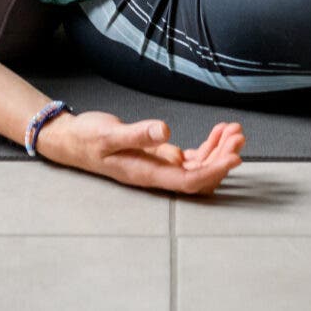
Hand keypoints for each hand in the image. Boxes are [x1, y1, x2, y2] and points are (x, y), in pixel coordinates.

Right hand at [36, 110, 244, 193]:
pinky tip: (218, 131)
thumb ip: (137, 134)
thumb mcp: (110, 133)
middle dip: (222, 157)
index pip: (189, 180)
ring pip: (199, 167)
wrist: (72, 140)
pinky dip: (208, 146)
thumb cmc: (89, 138)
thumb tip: (165, 131)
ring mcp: (160, 167)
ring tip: (234, 129)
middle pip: (200, 176)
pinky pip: (191, 158)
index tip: (234, 157)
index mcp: (147, 174)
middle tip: (238, 133)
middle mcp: (158, 175)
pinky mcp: (160, 157)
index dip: (214, 171)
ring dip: (219, 151)